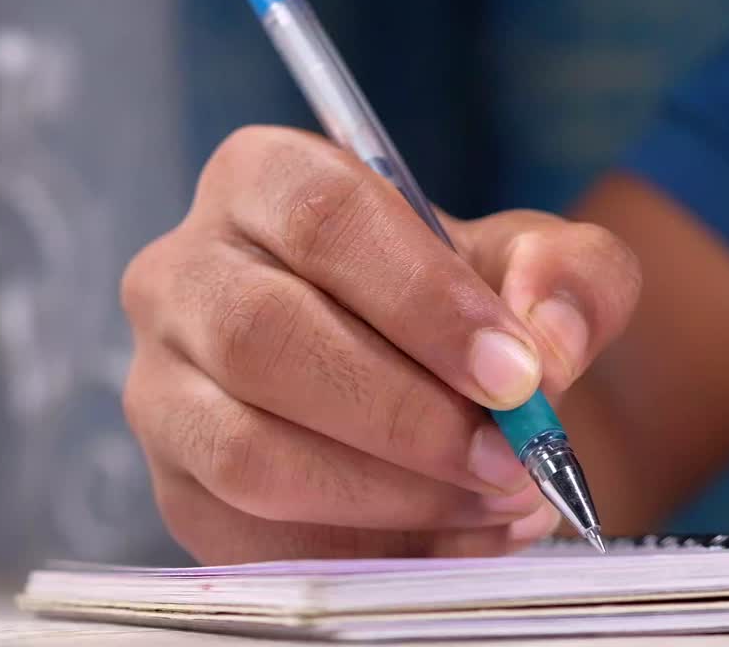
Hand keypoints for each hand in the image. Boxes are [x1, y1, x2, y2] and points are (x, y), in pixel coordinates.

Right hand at [120, 126, 640, 563]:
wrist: (409, 381)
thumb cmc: (451, 307)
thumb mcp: (528, 268)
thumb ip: (567, 276)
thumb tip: (547, 340)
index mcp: (262, 180)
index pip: (324, 217)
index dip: (424, 300)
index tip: (516, 375)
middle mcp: (183, 272)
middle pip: (265, 335)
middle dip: (405, 413)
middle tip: (509, 458)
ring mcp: (160, 381)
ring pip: (246, 448)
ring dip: (386, 491)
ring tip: (488, 500)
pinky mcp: (174, 478)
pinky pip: (248, 531)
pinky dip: (361, 548)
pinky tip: (442, 537)